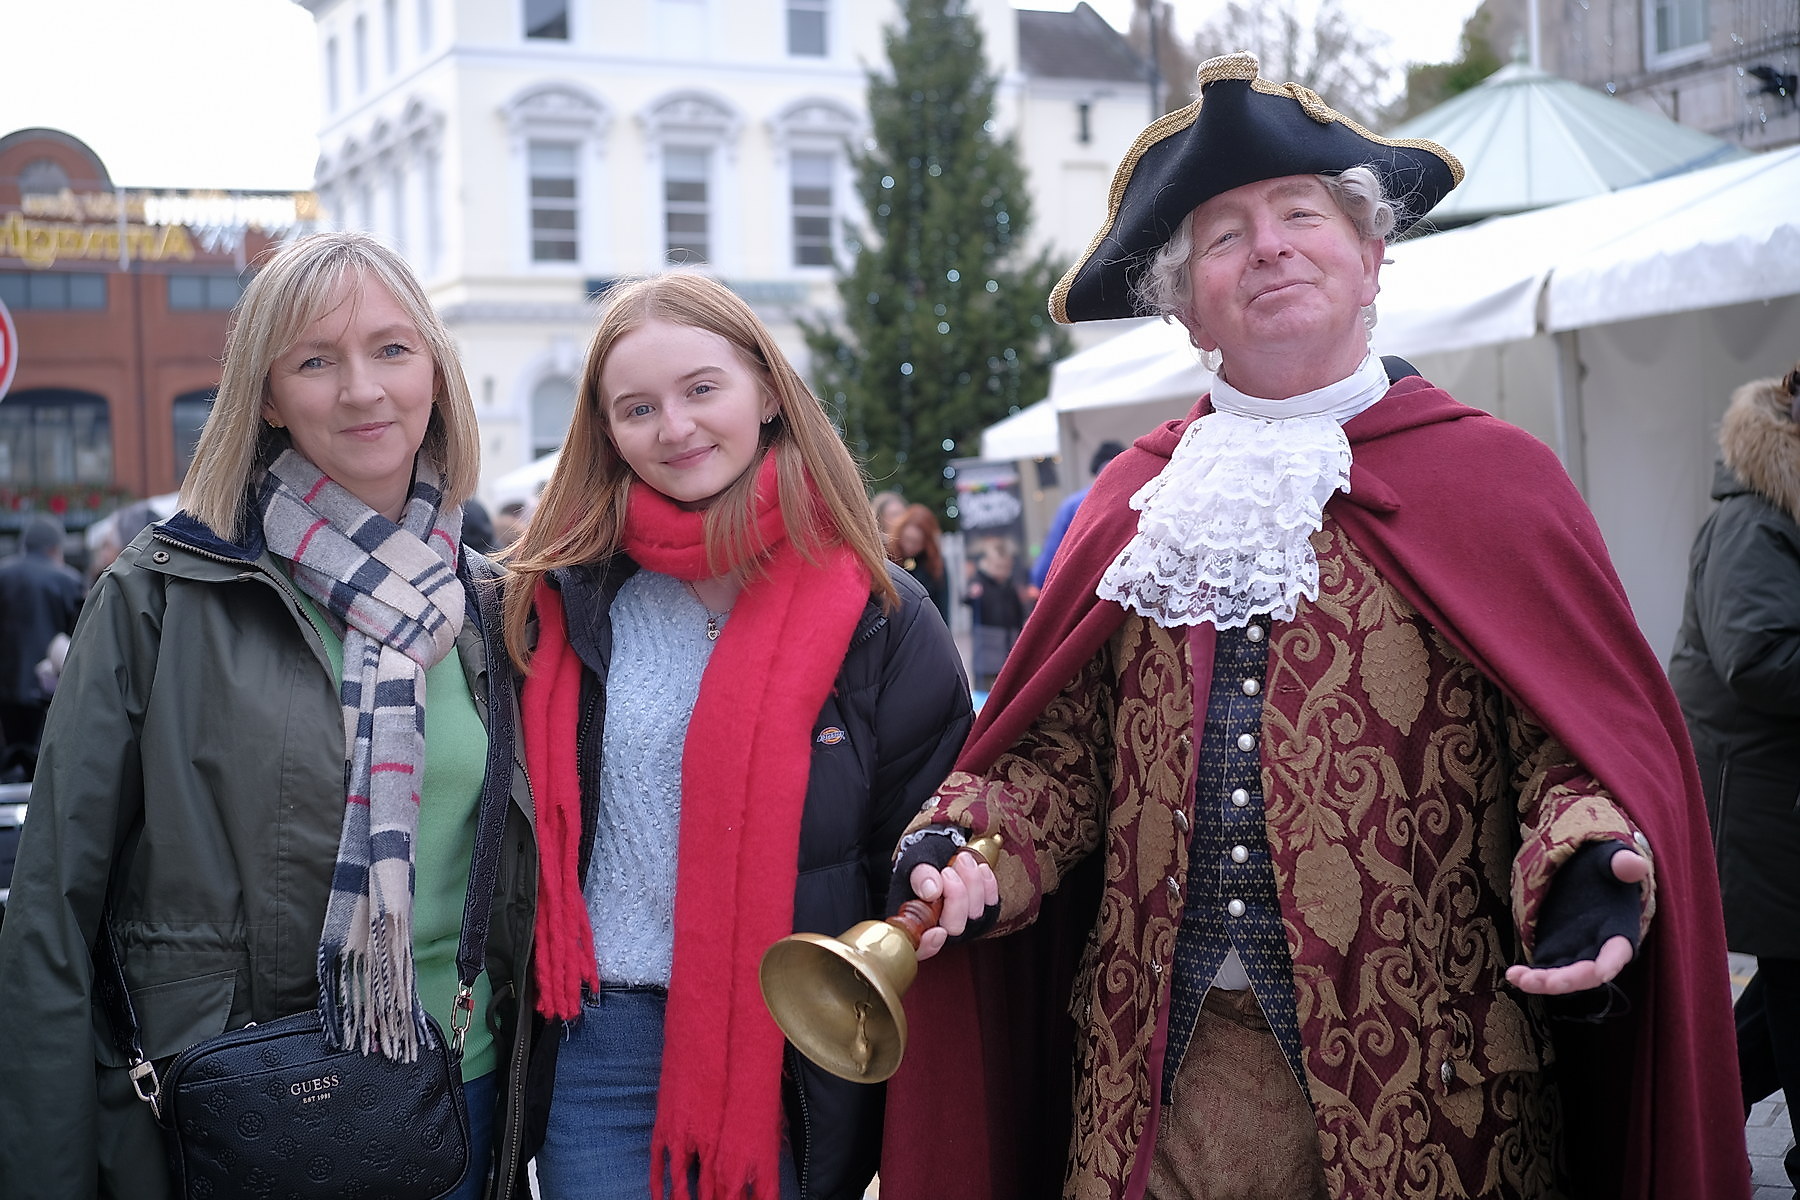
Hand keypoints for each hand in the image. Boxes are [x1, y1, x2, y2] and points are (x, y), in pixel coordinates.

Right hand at [909, 853, 997, 961]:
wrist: (939, 853)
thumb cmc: (923, 861)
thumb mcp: (913, 861)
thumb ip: (919, 874)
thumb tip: (931, 890)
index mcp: (912, 922)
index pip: (919, 949)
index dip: (928, 946)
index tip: (937, 932)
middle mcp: (938, 929)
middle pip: (954, 928)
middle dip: (956, 896)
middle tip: (947, 872)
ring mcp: (962, 924)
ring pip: (975, 917)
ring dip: (972, 884)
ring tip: (962, 860)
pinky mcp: (981, 914)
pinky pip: (992, 907)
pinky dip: (988, 885)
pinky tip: (979, 869)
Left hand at [1505, 848, 1649, 993]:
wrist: (1584, 874)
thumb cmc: (1603, 869)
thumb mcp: (1610, 861)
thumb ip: (1620, 864)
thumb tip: (1633, 863)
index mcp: (1619, 930)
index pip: (1618, 953)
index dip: (1610, 964)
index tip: (1599, 973)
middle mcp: (1599, 949)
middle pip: (1587, 974)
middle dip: (1566, 980)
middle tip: (1541, 982)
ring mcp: (1576, 953)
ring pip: (1564, 977)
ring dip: (1543, 982)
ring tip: (1516, 977)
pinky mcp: (1556, 951)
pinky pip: (1546, 971)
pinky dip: (1530, 977)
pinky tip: (1513, 975)